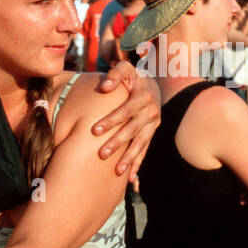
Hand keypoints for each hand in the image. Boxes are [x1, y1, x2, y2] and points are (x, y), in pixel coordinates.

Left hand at [94, 60, 160, 178]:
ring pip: (140, 143)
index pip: (126, 110)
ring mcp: (153, 124)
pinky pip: (145, 150)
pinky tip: (130, 178)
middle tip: (101, 154)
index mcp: (144, 96)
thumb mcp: (125, 69)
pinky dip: (138, 163)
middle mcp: (151, 112)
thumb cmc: (133, 76)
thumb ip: (115, 74)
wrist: (152, 84)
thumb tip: (104, 87)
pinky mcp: (152, 133)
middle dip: (117, 143)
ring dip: (129, 158)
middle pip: (133, 130)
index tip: (94, 131)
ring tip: (117, 171)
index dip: (111, 120)